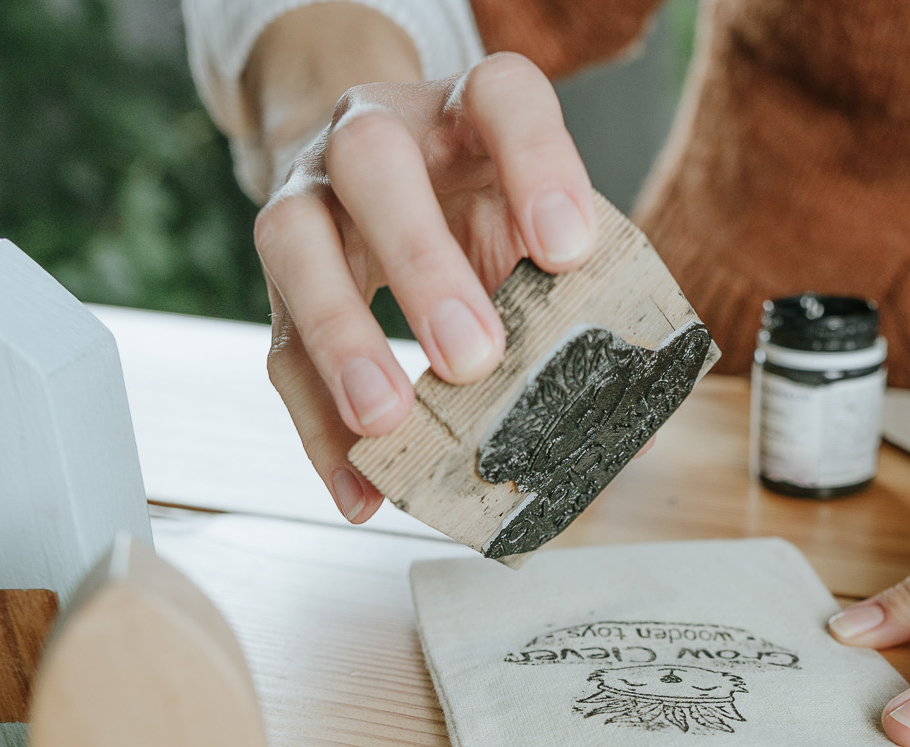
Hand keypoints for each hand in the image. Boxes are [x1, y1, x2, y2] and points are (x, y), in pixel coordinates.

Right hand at [251, 50, 597, 522]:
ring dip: (342, 338)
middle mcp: (372, 132)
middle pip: (374, 163)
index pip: (502, 98)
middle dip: (422, 263)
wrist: (375, 172)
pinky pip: (280, 349)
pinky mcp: (279, 276)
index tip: (570, 249)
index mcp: (464, 109)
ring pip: (296, 243)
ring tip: (387, 418)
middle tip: (472, 356)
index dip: (538, 165)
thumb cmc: (479, 201)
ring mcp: (310, 195)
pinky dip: (318, 426)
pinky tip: (360, 485)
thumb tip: (630, 400)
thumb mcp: (531, 217)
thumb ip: (579, 289)